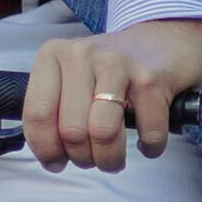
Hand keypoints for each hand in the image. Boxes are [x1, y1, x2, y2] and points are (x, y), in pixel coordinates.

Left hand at [23, 18, 201, 172]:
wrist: (164, 40)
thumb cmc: (112, 70)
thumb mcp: (72, 78)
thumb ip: (54, 111)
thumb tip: (51, 159)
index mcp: (54, 56)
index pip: (37, 114)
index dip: (47, 149)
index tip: (57, 161)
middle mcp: (82, 55)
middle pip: (71, 131)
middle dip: (83, 158)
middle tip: (93, 157)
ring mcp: (117, 64)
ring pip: (102, 133)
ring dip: (110, 159)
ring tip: (114, 157)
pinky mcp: (151, 79)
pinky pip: (147, 133)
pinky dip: (150, 147)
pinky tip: (146, 141)